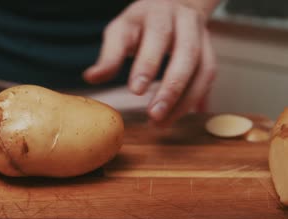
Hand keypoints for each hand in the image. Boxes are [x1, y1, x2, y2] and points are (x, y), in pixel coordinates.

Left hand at [84, 0, 216, 124]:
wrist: (174, 3)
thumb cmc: (141, 23)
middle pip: (186, 54)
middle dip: (171, 87)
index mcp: (157, 14)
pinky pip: (208, 78)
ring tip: (162, 122)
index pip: (156, 36)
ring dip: (185, 99)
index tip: (136, 91)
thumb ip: (109, 55)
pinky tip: (178, 116)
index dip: (147, 64)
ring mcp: (201, 36)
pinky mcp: (210, 51)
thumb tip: (91, 77)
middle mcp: (183, 22)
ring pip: (203, 69)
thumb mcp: (120, 31)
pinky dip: (195, 99)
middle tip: (154, 114)